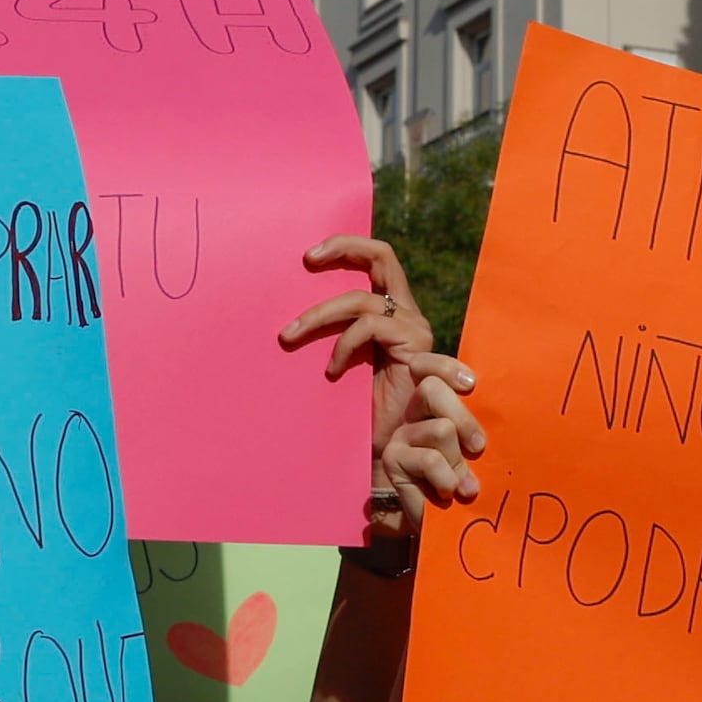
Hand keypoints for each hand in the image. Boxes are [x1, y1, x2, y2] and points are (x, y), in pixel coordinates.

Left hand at [281, 237, 481, 550]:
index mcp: (392, 313)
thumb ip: (332, 339)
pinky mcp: (415, 348)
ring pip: (362, 300)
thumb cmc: (364, 416)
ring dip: (319, 315)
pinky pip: (369, 328)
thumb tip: (286, 323)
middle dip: (344, 247)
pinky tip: (330, 371)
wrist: (396, 454)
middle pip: (383, 255)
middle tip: (307, 259)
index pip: (377, 261)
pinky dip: (342, 345)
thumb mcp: (343, 367)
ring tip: (289, 337)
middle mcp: (407, 314)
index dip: (345, 248)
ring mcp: (413, 330)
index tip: (306, 257)